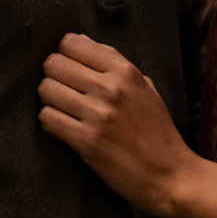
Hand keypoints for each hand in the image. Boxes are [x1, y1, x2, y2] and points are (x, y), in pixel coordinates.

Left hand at [38, 35, 199, 216]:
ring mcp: (98, 114)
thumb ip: (115, 65)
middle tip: (63, 94)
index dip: (64, 56)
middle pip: (53, 64)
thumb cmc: (158, 134)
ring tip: (64, 112)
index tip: (69, 71)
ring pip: (46, 89)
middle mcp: (111, 88)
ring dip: (50, 101)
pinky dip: (50, 124)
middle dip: (53, 77)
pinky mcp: (87, 141)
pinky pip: (47, 118)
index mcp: (126, 71)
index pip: (72, 43)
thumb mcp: (145, 89)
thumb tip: (82, 41)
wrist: (170, 176)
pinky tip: (64, 130)